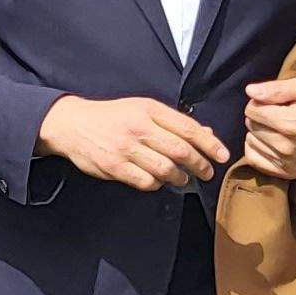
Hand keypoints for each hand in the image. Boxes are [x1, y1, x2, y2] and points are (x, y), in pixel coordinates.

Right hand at [37, 95, 227, 191]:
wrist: (73, 124)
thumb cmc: (113, 116)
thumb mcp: (142, 109)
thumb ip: (173, 122)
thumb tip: (206, 134)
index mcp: (148, 109)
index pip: (188, 128)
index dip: (209, 144)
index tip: (222, 155)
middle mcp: (138, 127)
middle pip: (180, 151)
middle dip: (200, 164)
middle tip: (208, 172)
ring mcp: (125, 148)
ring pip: (166, 169)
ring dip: (180, 178)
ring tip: (183, 179)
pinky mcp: (114, 167)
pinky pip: (146, 182)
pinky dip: (157, 184)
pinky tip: (158, 181)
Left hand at [239, 75, 295, 178]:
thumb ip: (276, 88)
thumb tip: (250, 91)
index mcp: (290, 123)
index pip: (251, 110)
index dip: (260, 102)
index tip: (274, 103)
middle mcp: (286, 146)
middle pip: (251, 126)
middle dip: (260, 117)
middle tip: (278, 114)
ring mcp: (286, 162)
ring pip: (251, 142)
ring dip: (259, 133)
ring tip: (278, 128)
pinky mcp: (287, 173)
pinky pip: (255, 160)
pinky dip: (258, 149)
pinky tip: (271, 142)